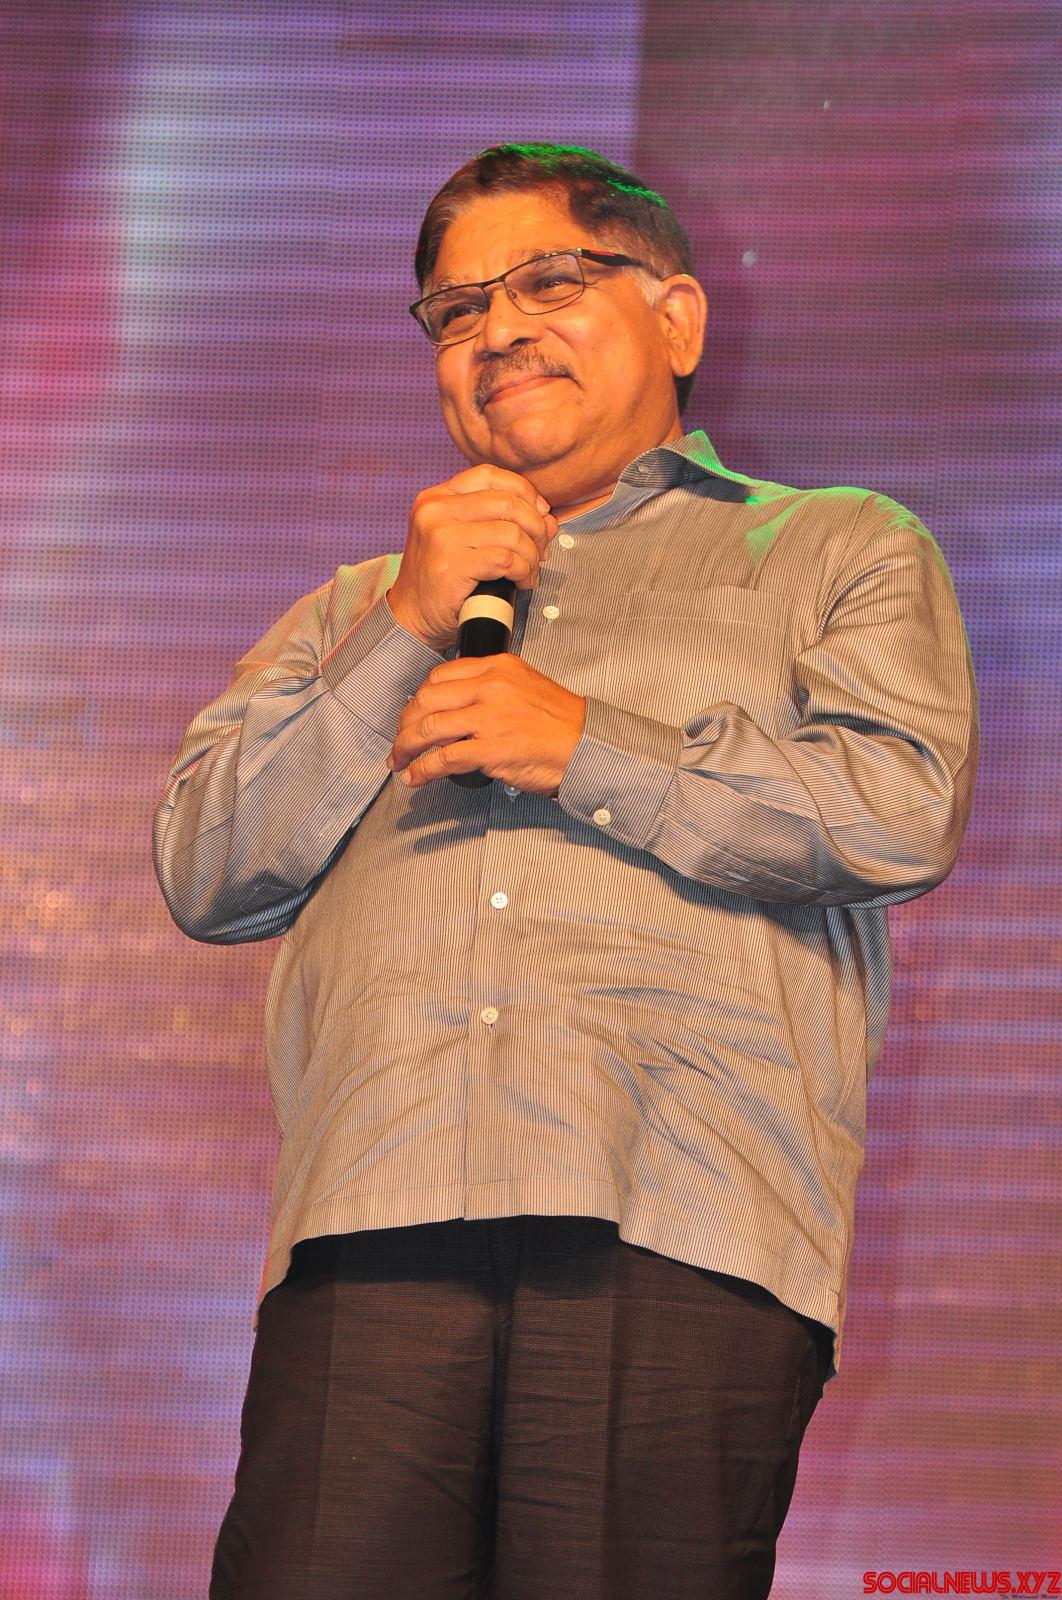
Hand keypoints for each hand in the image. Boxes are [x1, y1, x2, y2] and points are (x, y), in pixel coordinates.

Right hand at [386, 463, 557, 652]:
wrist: (411, 617)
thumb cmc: (441, 580)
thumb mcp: (465, 540)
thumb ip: (501, 523)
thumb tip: (548, 519)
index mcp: (436, 498)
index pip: (489, 475)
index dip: (523, 491)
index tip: (539, 512)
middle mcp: (435, 511)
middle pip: (506, 502)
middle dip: (535, 527)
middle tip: (541, 550)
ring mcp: (441, 536)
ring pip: (511, 533)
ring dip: (531, 555)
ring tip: (530, 571)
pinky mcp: (452, 564)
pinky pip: (506, 559)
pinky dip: (523, 571)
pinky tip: (521, 582)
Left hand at [387, 654, 586, 795]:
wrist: (589, 744)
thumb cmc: (564, 723)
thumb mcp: (528, 686)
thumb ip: (496, 690)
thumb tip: (465, 707)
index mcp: (498, 668)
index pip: (441, 675)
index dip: (419, 697)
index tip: (413, 713)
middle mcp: (490, 687)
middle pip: (426, 699)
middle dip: (404, 723)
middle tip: (399, 740)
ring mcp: (488, 717)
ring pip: (429, 728)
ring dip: (406, 747)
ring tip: (400, 761)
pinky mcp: (490, 748)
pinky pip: (443, 758)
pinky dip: (423, 770)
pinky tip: (416, 777)